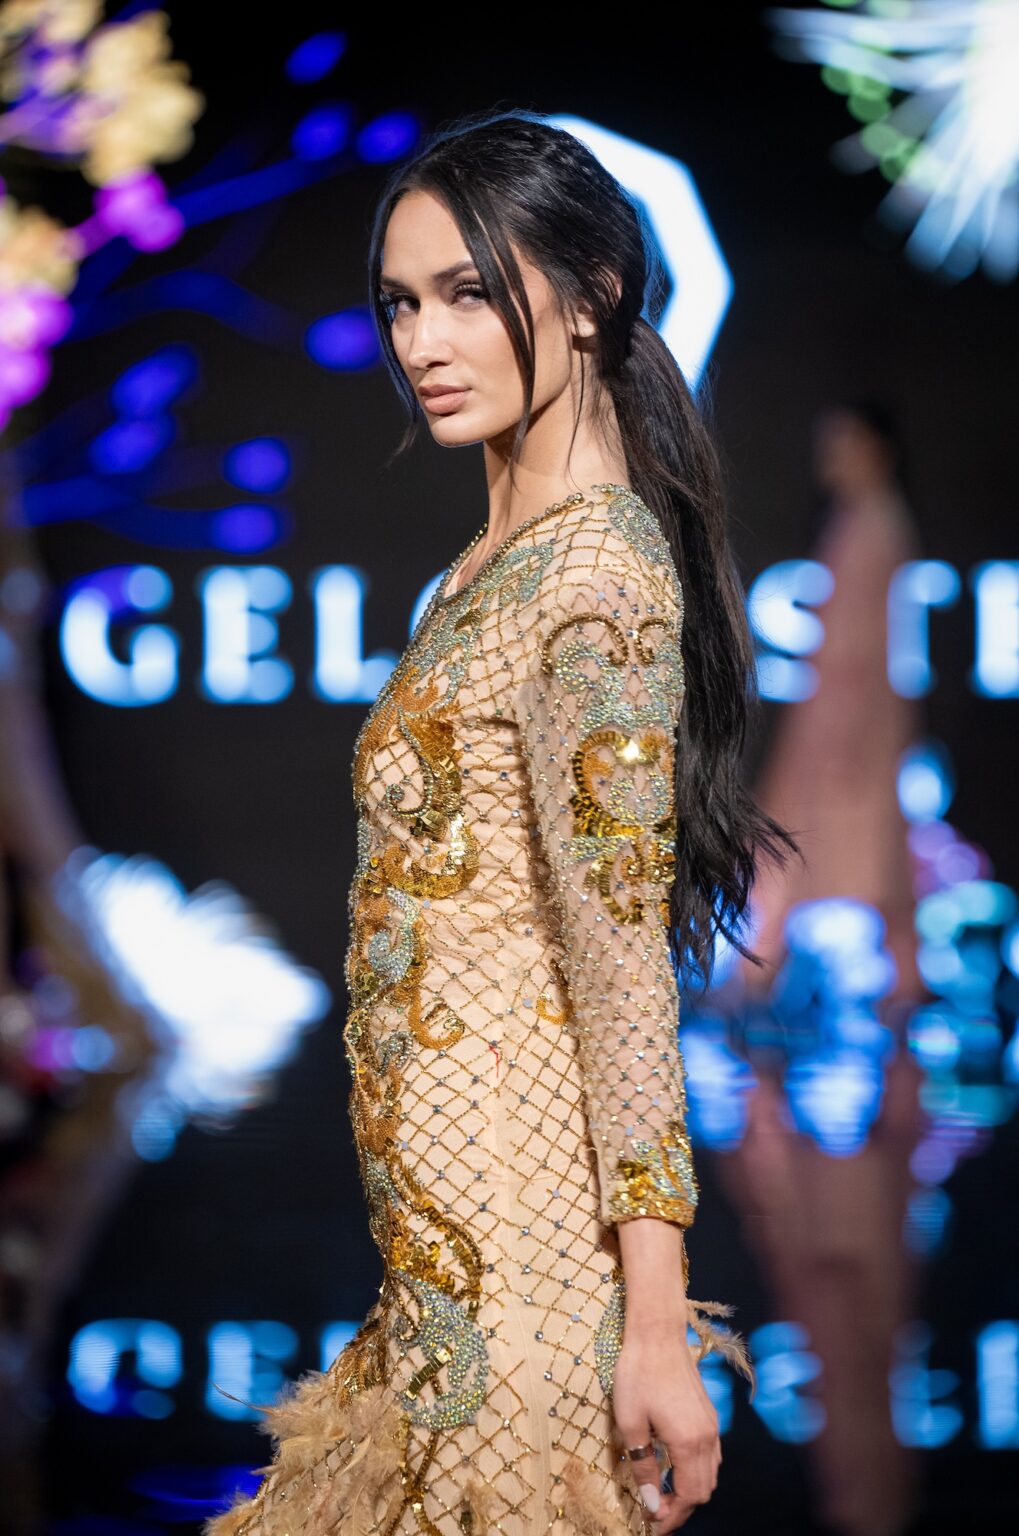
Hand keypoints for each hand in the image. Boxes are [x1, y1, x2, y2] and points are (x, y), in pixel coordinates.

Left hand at [611, 1323, 720, 1531]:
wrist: (657, 1332)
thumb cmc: (638, 1373)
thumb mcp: (631, 1422)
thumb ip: (643, 1465)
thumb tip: (650, 1501)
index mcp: (689, 1442)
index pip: (688, 1496)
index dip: (671, 1516)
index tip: (651, 1524)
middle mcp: (708, 1437)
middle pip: (703, 1490)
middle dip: (681, 1508)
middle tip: (655, 1514)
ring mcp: (711, 1424)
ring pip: (710, 1474)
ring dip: (690, 1491)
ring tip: (662, 1496)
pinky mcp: (708, 1414)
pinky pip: (711, 1456)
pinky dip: (696, 1472)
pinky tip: (674, 1468)